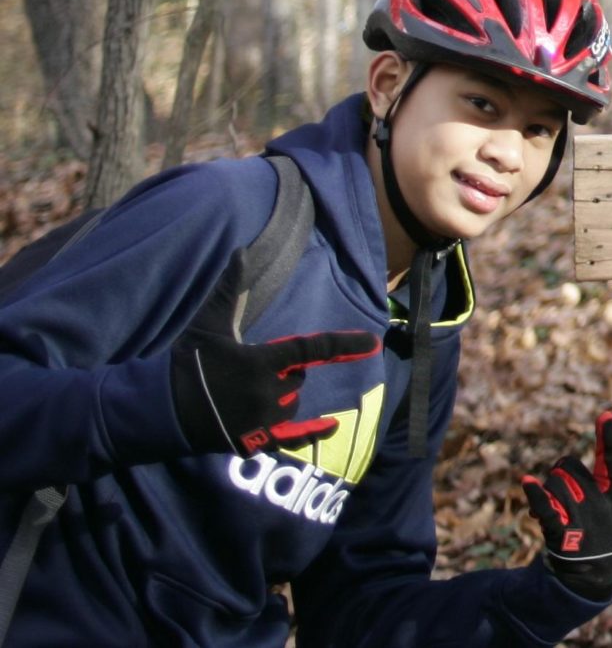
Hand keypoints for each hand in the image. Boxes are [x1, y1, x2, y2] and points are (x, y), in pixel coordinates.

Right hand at [171, 250, 381, 458]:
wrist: (156, 410)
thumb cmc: (183, 362)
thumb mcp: (206, 323)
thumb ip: (227, 289)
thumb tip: (241, 250)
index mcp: (261, 363)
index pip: (313, 350)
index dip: (345, 345)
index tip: (374, 342)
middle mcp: (268, 394)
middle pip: (297, 378)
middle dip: (283, 370)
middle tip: (246, 369)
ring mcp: (261, 422)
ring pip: (291, 404)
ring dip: (281, 395)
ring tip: (243, 392)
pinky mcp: (252, 442)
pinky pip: (291, 438)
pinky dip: (312, 433)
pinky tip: (333, 426)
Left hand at [522, 412, 611, 603]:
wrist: (594, 575)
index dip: (609, 438)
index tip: (605, 415)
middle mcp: (596, 503)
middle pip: (568, 468)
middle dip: (561, 473)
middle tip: (564, 492)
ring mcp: (578, 518)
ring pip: (554, 483)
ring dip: (548, 490)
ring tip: (554, 509)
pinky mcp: (560, 533)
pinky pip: (546, 508)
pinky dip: (535, 495)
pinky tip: (526, 482)